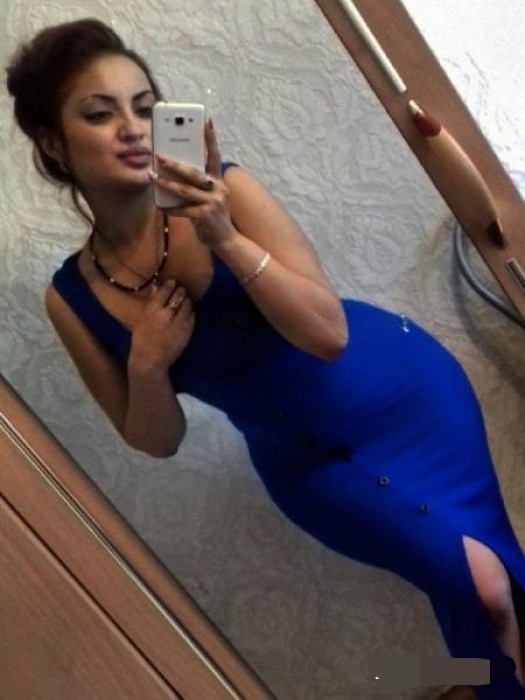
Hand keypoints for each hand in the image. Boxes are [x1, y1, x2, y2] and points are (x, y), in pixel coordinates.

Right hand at [129, 280, 194, 373]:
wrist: (150, 360)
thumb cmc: (142, 339)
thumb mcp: (142, 318)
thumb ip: (151, 301)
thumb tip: (156, 285)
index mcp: (153, 310)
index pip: (166, 290)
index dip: (170, 285)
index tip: (172, 283)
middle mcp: (167, 314)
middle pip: (179, 295)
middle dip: (180, 292)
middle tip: (180, 291)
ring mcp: (179, 323)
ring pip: (188, 305)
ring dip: (187, 302)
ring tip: (185, 302)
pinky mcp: (187, 331)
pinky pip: (192, 316)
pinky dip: (191, 313)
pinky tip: (187, 314)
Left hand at [153, 120, 237, 247]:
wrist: (226, 240)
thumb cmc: (214, 216)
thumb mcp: (212, 197)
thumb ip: (199, 186)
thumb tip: (175, 175)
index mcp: (219, 182)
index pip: (215, 156)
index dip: (211, 139)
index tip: (206, 121)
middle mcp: (218, 189)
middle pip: (194, 173)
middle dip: (175, 164)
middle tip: (159, 156)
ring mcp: (212, 203)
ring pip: (185, 190)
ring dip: (166, 184)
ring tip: (153, 178)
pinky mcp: (205, 216)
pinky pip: (182, 210)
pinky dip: (170, 208)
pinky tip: (160, 206)